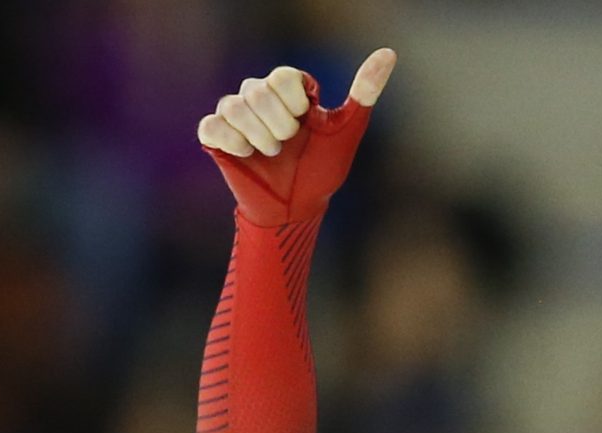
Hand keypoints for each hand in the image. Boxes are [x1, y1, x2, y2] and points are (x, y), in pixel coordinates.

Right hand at [197, 48, 396, 226]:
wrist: (296, 208)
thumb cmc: (321, 169)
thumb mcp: (347, 130)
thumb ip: (365, 91)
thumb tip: (389, 54)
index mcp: (288, 89)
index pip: (282, 77)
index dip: (294, 104)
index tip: (305, 123)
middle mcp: (258, 96)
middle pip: (256, 91)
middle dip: (279, 126)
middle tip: (288, 145)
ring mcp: (235, 115)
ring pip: (233, 106)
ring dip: (259, 137)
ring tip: (272, 154)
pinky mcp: (217, 136)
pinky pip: (212, 125)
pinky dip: (232, 142)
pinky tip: (248, 155)